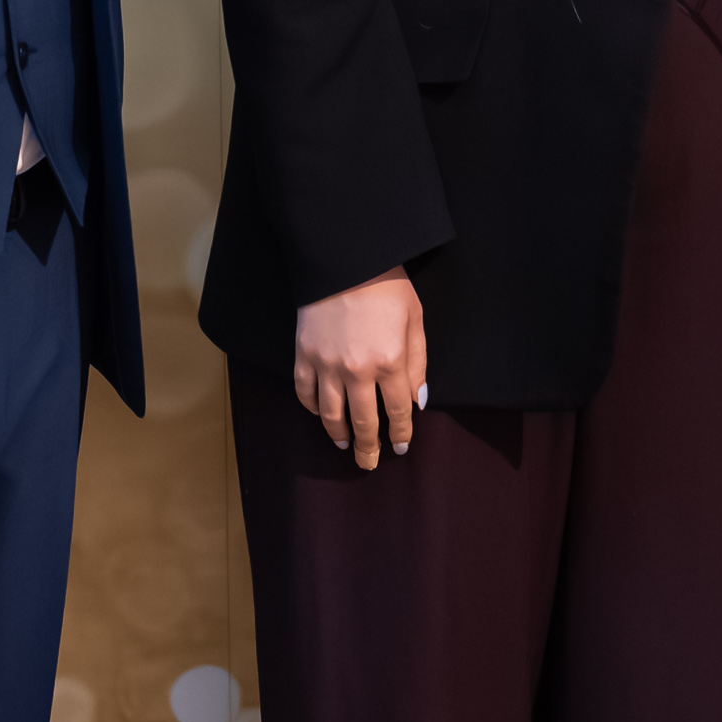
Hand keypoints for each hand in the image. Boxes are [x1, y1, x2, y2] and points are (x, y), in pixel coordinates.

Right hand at [293, 269, 426, 469]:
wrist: (346, 257)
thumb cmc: (388, 286)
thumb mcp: (415, 320)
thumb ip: (418, 364)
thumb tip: (417, 401)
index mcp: (391, 362)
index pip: (397, 412)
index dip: (400, 433)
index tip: (400, 446)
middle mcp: (358, 370)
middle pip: (364, 422)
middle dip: (369, 447)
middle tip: (369, 463)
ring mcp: (326, 365)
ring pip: (331, 415)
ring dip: (339, 435)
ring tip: (345, 445)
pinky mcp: (303, 355)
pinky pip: (306, 393)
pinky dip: (313, 408)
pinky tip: (321, 414)